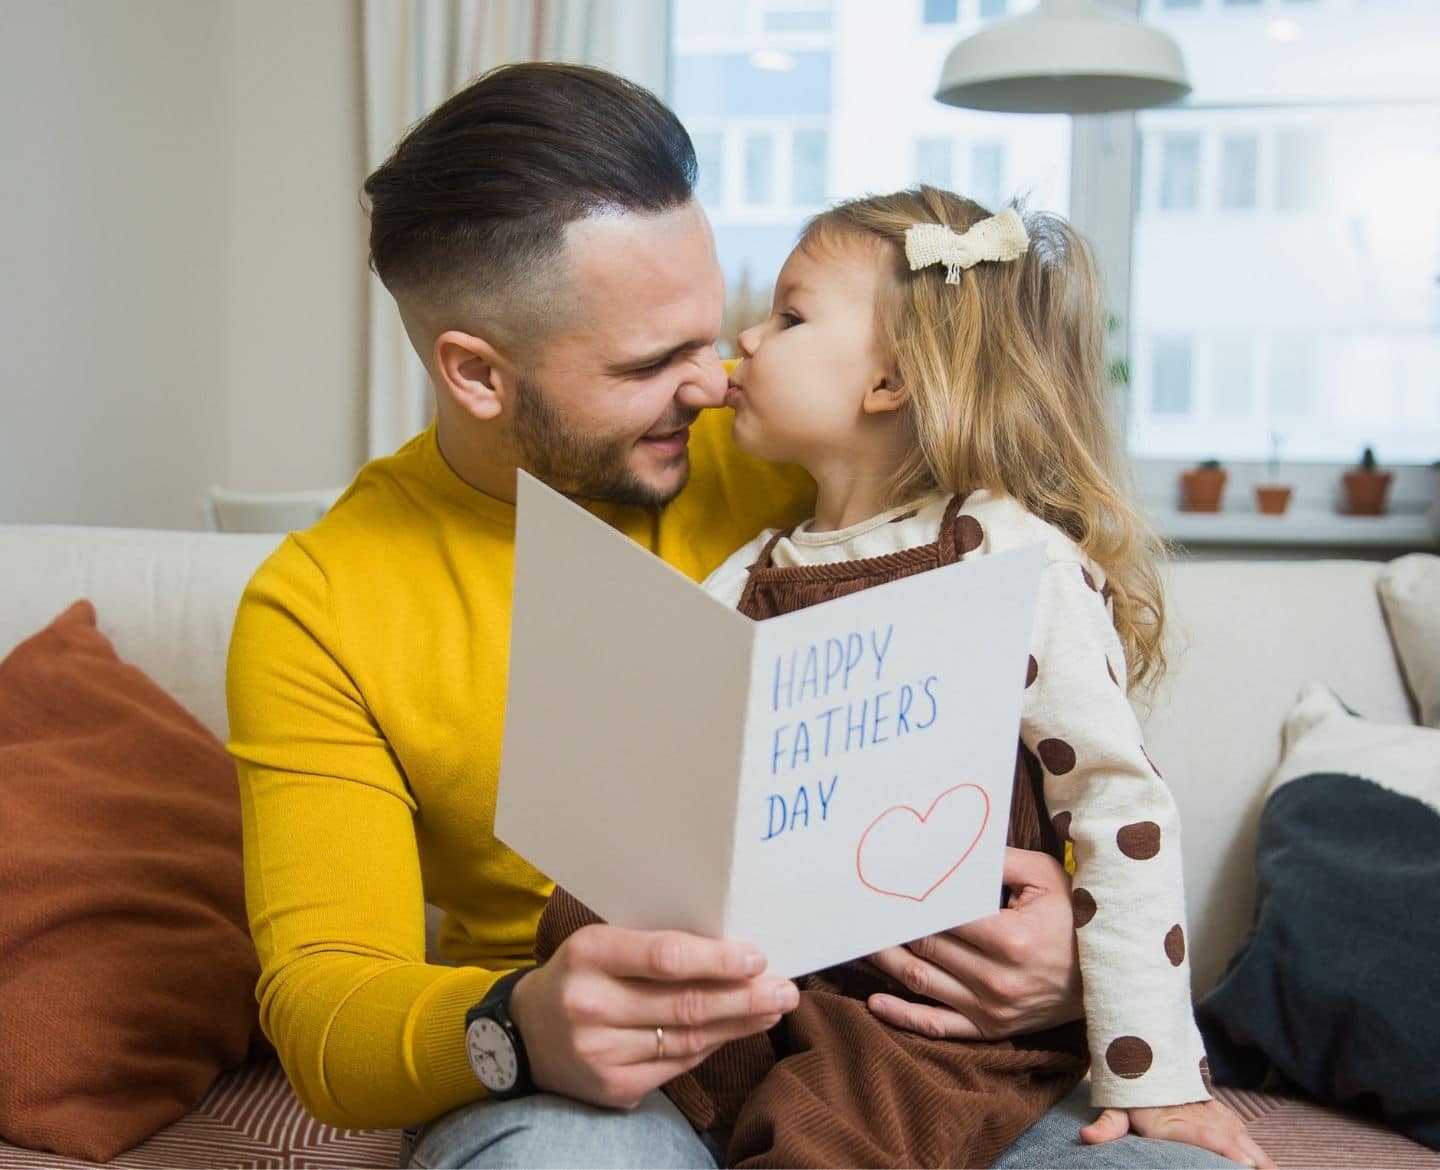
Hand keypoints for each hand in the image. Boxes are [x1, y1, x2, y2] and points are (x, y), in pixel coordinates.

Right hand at [508, 923, 798, 1108]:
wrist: (523, 1034)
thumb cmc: (579, 975)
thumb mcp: (600, 944)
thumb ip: (652, 945)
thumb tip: (729, 951)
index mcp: (589, 953)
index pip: (665, 956)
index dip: (716, 959)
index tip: (757, 958)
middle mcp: (591, 1004)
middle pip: (686, 1004)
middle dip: (745, 997)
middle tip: (785, 989)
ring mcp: (600, 1053)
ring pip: (688, 1039)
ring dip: (738, 1023)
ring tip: (773, 1009)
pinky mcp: (612, 1088)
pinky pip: (676, 1065)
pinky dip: (710, 1047)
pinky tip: (734, 1031)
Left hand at [866, 846, 1082, 1039]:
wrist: (1112, 976)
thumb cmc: (1075, 919)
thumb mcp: (1046, 878)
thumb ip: (997, 860)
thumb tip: (951, 846)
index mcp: (1009, 938)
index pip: (942, 915)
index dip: (909, 900)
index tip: (882, 885)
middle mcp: (996, 978)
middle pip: (925, 946)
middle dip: (890, 927)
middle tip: (860, 908)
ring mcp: (992, 1009)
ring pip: (922, 982)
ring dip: (886, 962)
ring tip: (859, 942)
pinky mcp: (991, 1029)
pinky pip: (938, 1027)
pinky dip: (903, 1016)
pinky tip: (875, 1001)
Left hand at [1080, 1100, 1273, 1167]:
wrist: (1152, 1059)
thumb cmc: (1134, 1092)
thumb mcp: (1117, 1105)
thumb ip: (1108, 1123)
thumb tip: (1087, 1137)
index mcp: (1175, 1121)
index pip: (1205, 1135)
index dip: (1225, 1148)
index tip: (1244, 1161)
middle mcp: (1202, 1119)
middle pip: (1233, 1142)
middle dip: (1254, 1162)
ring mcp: (1218, 1120)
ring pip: (1245, 1142)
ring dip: (1263, 1162)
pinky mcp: (1227, 1122)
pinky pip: (1248, 1141)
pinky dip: (1263, 1158)